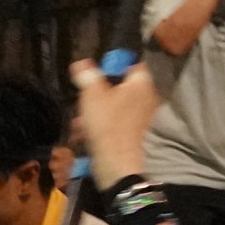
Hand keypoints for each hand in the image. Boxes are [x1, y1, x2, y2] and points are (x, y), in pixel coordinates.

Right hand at [72, 60, 160, 179]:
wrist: (115, 163)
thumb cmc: (106, 123)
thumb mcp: (92, 94)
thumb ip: (87, 75)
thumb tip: (82, 63)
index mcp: (141, 83)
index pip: (133, 62)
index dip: (115, 62)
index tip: (98, 68)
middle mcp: (145, 97)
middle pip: (119, 84)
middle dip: (98, 90)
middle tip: (84, 95)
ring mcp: (140, 116)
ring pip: (113, 104)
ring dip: (94, 109)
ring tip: (79, 118)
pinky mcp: (131, 131)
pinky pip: (113, 120)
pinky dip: (98, 123)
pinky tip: (82, 131)